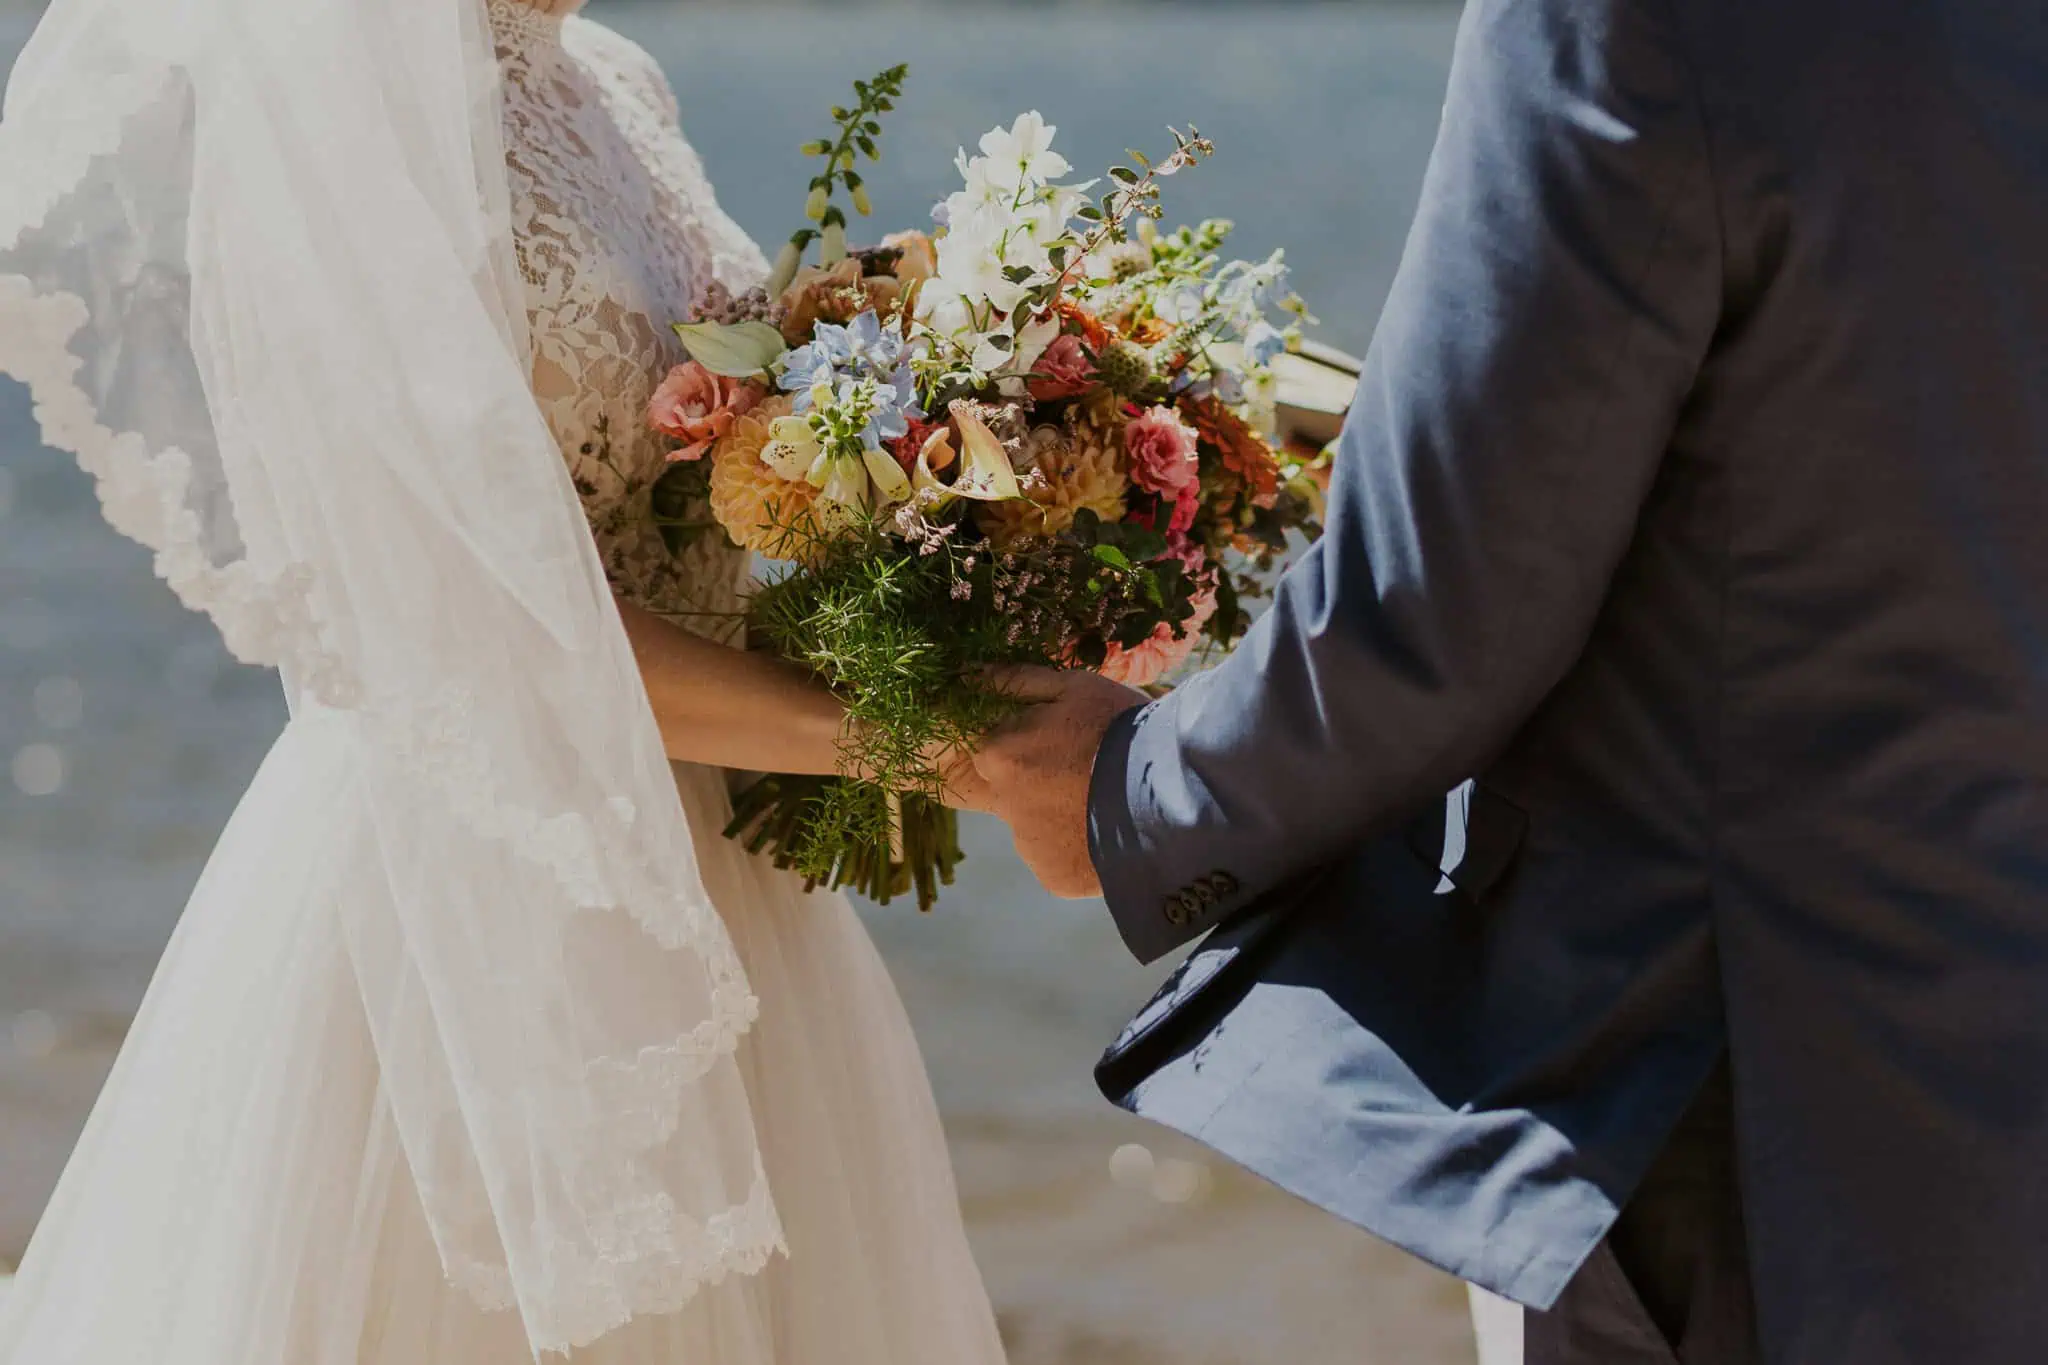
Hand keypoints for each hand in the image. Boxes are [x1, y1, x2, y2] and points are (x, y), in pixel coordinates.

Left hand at [963, 666, 1148, 897]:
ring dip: (1061, 816)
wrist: (1171, 793)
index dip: (1029, 745)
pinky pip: (1059, 858)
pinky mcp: (1053, 877)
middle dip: (1040, 783)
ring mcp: (1028, 846)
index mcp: (999, 755)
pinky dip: (1078, 848)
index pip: (993, 750)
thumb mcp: (1073, 687)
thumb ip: (1016, 682)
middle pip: (1011, 791)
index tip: (1066, 744)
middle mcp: (1002, 805)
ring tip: (1108, 804)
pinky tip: (1110, 834)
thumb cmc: (1120, 728)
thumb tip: (970, 676)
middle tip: (1087, 772)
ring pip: (1036, 827)